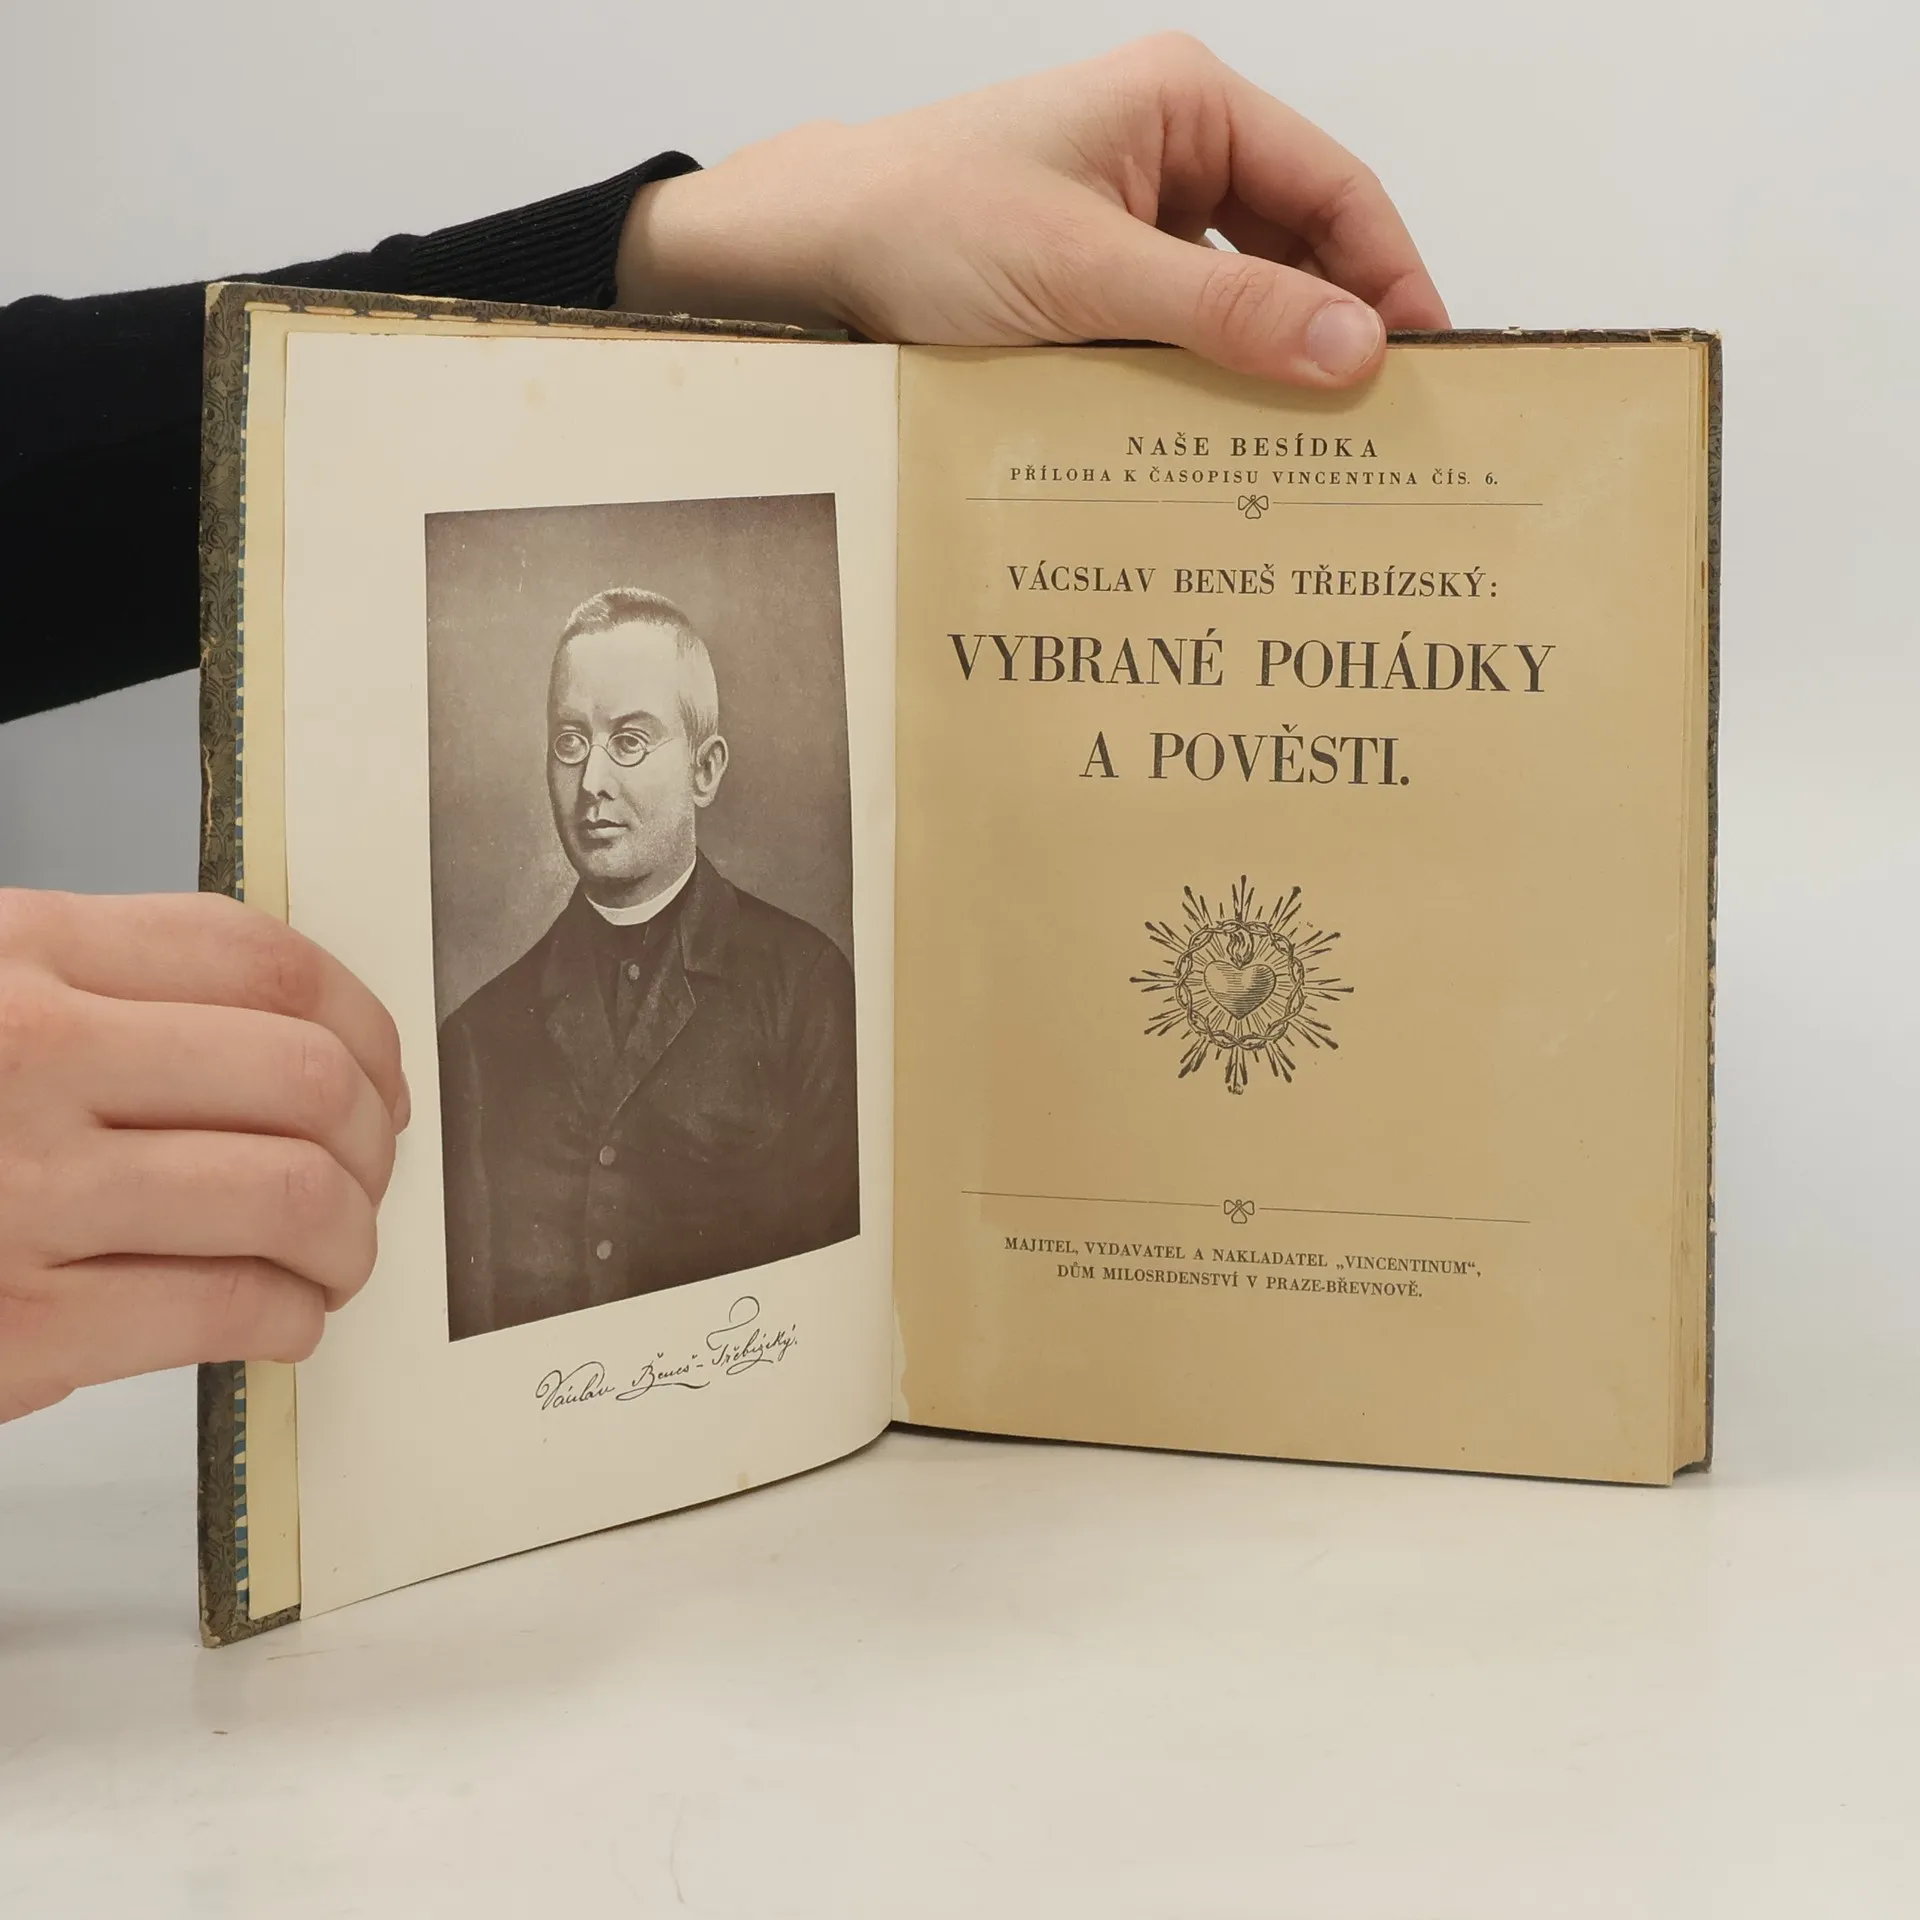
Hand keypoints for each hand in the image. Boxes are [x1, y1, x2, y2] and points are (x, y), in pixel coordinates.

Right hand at [0, 891, 407, 1422]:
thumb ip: (105, 992)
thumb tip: (292, 1042)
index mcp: (20, 956)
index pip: (261, 964)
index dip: (365, 1025)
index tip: (384, 1072)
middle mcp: (27, 1058)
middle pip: (303, 1078)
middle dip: (372, 1139)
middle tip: (369, 1171)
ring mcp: (21, 1193)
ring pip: (288, 1197)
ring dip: (350, 1237)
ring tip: (336, 1255)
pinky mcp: (15, 1326)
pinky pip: (226, 1308)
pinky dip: (290, 1317)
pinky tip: (280, 1316)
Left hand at [619, 33, 1447, 387]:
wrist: (808, 254)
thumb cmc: (924, 226)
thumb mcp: (1086, 277)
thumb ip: (1225, 314)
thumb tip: (1355, 349)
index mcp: (1186, 105)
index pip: (1335, 188)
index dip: (1391, 277)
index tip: (1427, 365)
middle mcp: (1171, 149)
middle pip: (1298, 243)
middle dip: (1336, 328)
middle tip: (1377, 427)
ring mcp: (1134, 212)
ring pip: (1242, 292)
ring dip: (1270, 362)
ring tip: (1310, 446)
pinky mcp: (1097, 274)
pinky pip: (1184, 324)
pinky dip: (1209, 375)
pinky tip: (1223, 433)